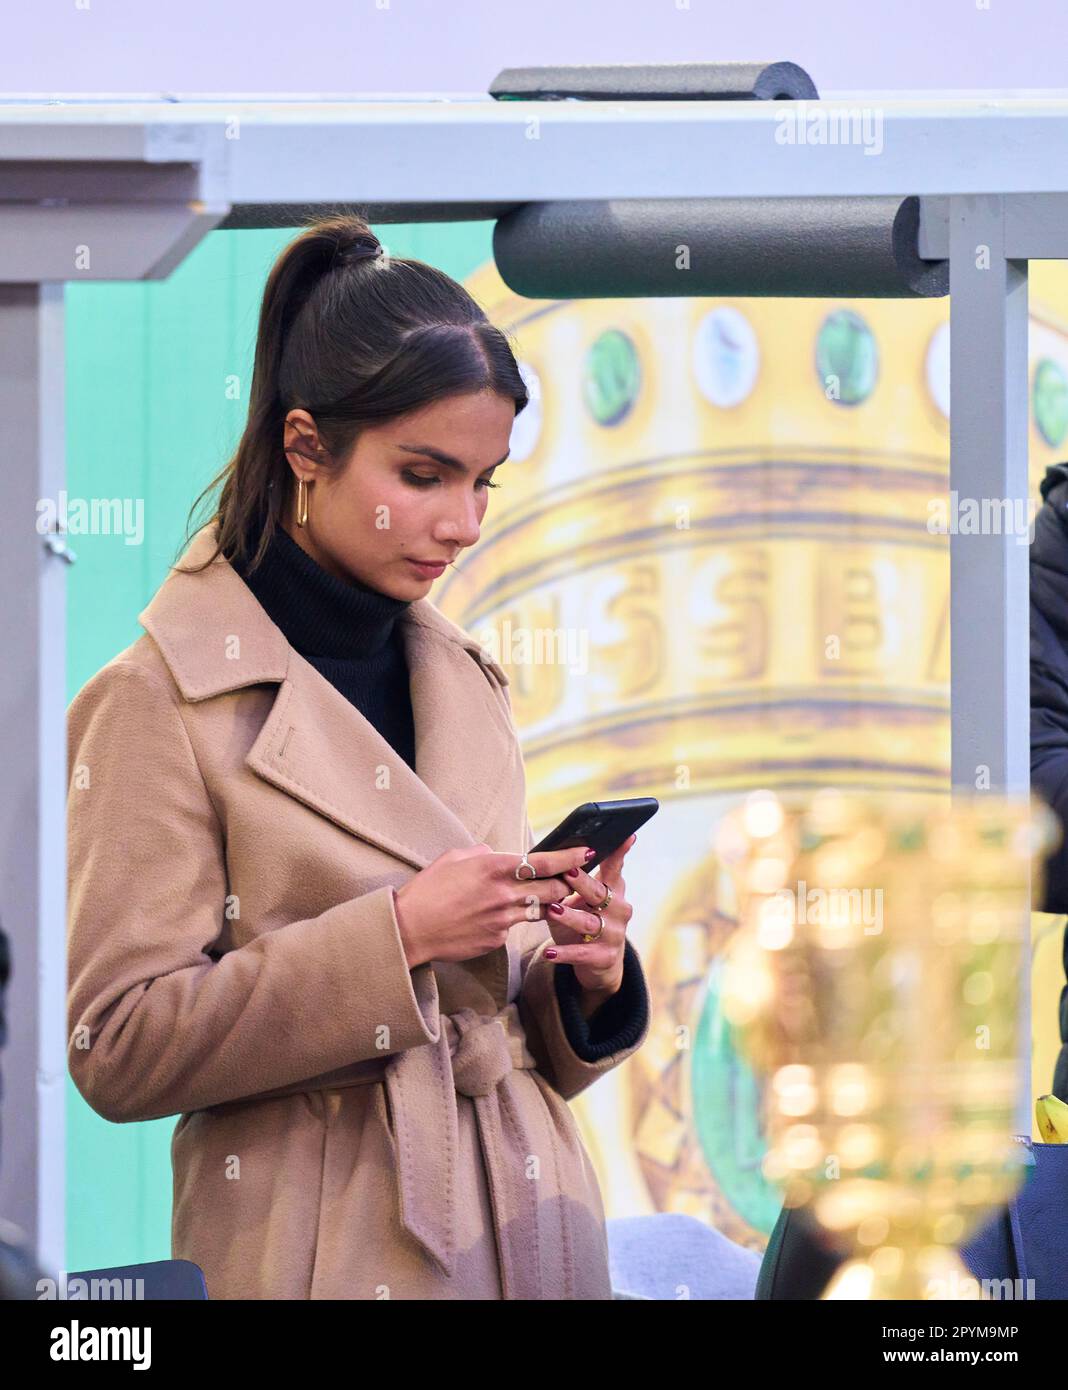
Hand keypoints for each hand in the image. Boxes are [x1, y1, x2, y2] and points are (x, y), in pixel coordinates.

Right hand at [393, 842, 595, 968]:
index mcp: (495, 868)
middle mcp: (504, 894)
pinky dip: (513, 920)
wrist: (410, 929)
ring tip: (545, 897)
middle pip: (553, 888)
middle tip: (575, 878)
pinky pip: (515, 927)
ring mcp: (503, 920)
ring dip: (547, 903)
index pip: (545, 861)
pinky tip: (496, 917)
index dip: (570, 857)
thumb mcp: (454, 858)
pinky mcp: (498, 940)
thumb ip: (484, 854)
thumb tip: (501, 856)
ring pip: (540, 910)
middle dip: (568, 883)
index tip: (587, 852)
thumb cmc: (428, 890)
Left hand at [542, 834, 636, 994]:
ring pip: (590, 923)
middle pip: (599, 892)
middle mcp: (618, 909)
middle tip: (566, 872)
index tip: (626, 834)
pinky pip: (582, 953)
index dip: (620, 851)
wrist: (599, 963)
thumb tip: (547, 856)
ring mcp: (614, 934)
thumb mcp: (581, 899)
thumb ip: (571, 880)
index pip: (615, 867)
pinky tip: (549, 952)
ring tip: (553, 910)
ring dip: (570, 916)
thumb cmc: (584, 920)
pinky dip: (564, 952)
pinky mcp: (605, 957)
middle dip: (582, 882)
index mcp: (612, 890)